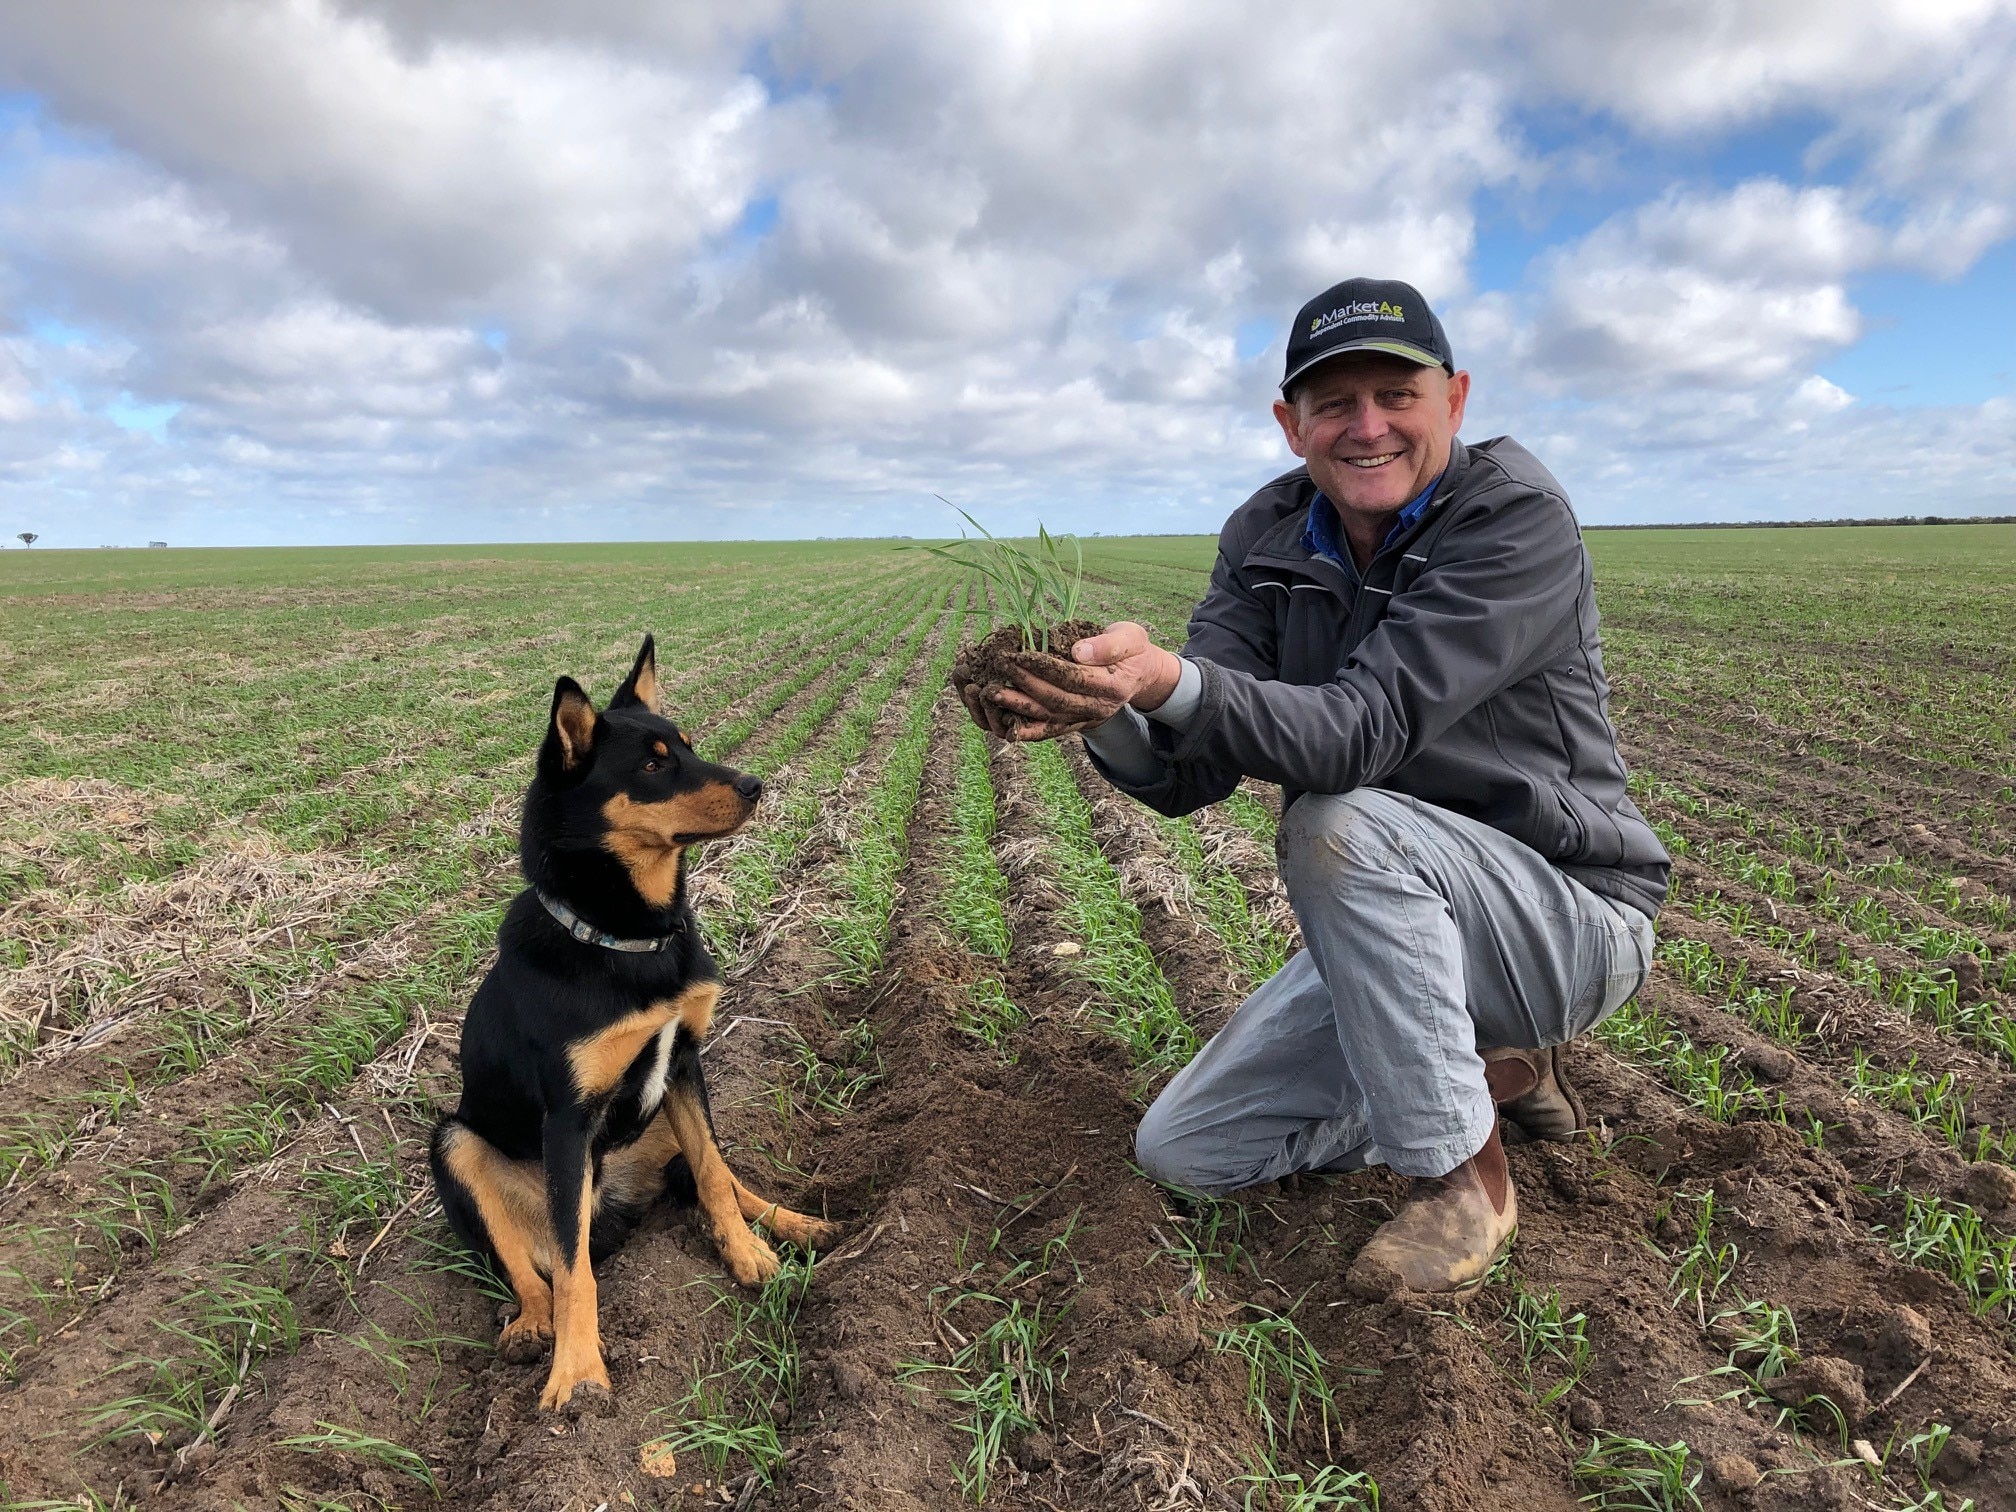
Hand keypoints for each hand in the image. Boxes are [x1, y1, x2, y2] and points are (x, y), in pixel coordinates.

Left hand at [988, 621, 1181, 741]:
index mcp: (1113, 685)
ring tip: (992, 693)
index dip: (1045, 667)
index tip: (1020, 654)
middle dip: (1025, 683)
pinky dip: (1028, 731)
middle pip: (1056, 699)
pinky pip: (1050, 731)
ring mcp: (1086, 719)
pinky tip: (1006, 727)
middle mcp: (1099, 708)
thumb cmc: (1132, 650)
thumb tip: (1078, 651)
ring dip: (1019, 706)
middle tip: (1000, 665)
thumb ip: (1109, 644)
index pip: (1073, 677)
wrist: (1140, 675)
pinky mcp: (1076, 724)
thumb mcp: (1131, 637)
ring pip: (1049, 717)